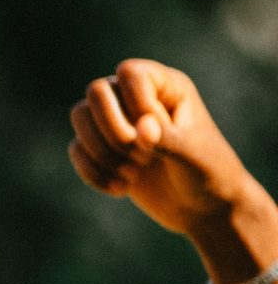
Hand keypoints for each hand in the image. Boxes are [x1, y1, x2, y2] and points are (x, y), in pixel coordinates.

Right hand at [68, 59, 261, 242]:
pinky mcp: (101, 147)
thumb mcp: (195, 156)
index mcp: (167, 87)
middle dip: (113, 130)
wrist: (203, 209)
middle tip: (139, 155)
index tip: (158, 134)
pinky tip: (122, 188)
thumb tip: (141, 128)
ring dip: (101, 152)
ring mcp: (116, 121)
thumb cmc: (209, 174)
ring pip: (79, 115)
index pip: (131, 74)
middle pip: (97, 91)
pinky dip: (94, 172)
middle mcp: (136, 97)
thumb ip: (168, 139)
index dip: (136, 104)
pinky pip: (75, 149)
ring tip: (133, 173)